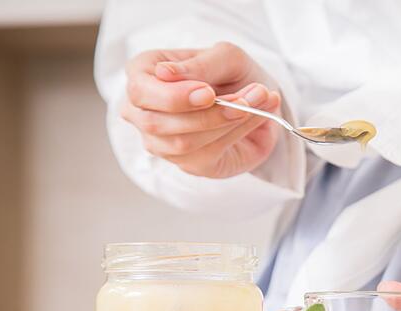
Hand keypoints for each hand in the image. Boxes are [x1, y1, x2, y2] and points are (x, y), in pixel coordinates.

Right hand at [121, 42, 281, 177]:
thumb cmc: (233, 74)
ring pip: (183, 142)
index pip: (140, 91)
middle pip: (156, 123)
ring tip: (260, 100)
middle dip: (206, 113)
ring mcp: (162, 142)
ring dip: (227, 122)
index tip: (208, 93)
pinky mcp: (187, 163)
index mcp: (143, 74)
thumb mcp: (226, 57)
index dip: (173, 96)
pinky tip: (255, 116)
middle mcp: (143, 112)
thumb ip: (200, 65)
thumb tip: (164, 73)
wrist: (259, 100)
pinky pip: (205, 154)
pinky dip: (235, 134)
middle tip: (244, 99)